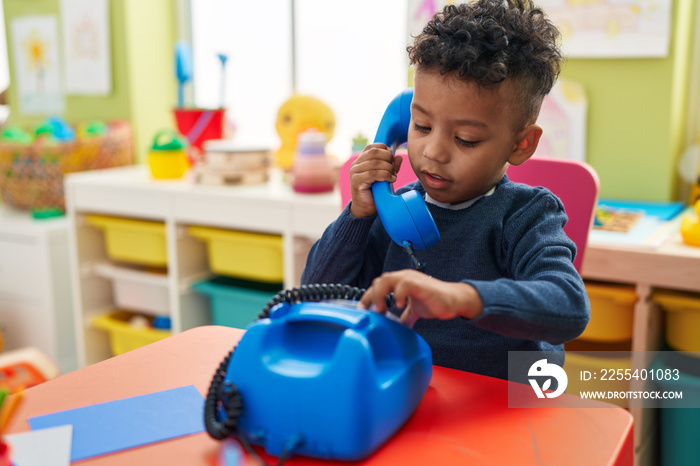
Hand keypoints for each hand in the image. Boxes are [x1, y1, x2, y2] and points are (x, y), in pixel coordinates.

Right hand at [349, 143, 402, 217]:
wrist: (365, 209)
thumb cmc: (375, 193)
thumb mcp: (385, 177)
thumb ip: (391, 167)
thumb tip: (399, 157)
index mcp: (361, 160)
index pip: (372, 147)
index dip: (385, 149)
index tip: (392, 158)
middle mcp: (356, 164)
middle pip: (374, 152)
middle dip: (388, 158)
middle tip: (394, 168)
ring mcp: (355, 172)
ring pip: (375, 163)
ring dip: (388, 168)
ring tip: (393, 176)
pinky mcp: (357, 181)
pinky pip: (373, 173)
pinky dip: (385, 175)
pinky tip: (391, 180)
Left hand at [358, 270, 483, 326]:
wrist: (454, 301)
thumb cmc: (435, 301)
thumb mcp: (415, 310)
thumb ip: (405, 316)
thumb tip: (396, 328)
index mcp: (400, 281)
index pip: (378, 285)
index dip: (368, 296)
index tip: (363, 310)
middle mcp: (404, 277)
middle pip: (379, 281)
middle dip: (371, 296)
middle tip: (371, 311)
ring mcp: (411, 279)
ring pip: (387, 279)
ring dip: (380, 295)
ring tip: (381, 309)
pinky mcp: (420, 284)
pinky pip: (404, 284)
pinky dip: (398, 294)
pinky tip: (399, 305)